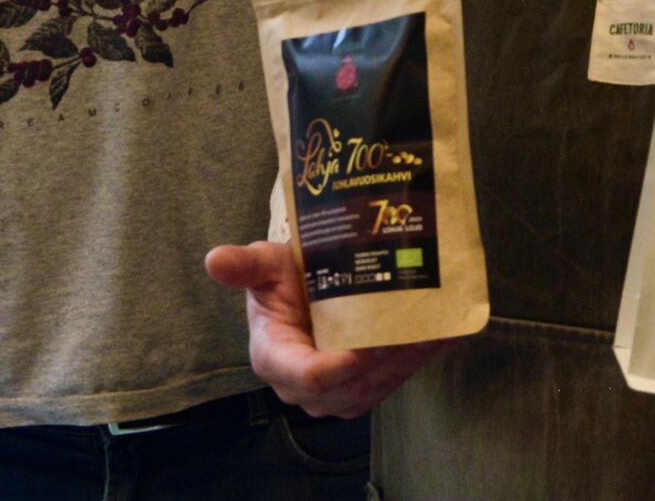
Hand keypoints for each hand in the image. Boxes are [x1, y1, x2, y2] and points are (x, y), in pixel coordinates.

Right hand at [205, 240, 453, 417]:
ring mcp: (336, 394)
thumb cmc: (280, 280)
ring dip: (406, 360)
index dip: (340, 366)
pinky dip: (417, 359)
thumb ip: (244, 266)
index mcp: (276, 359)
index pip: (309, 376)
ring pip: (377, 386)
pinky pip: (393, 382)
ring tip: (430, 326)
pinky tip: (441, 335)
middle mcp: (305, 388)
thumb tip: (214, 259)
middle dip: (383, 360)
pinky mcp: (362, 390)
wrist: (299, 293)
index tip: (366, 344)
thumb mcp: (263, 266)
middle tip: (410, 325)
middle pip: (351, 386)